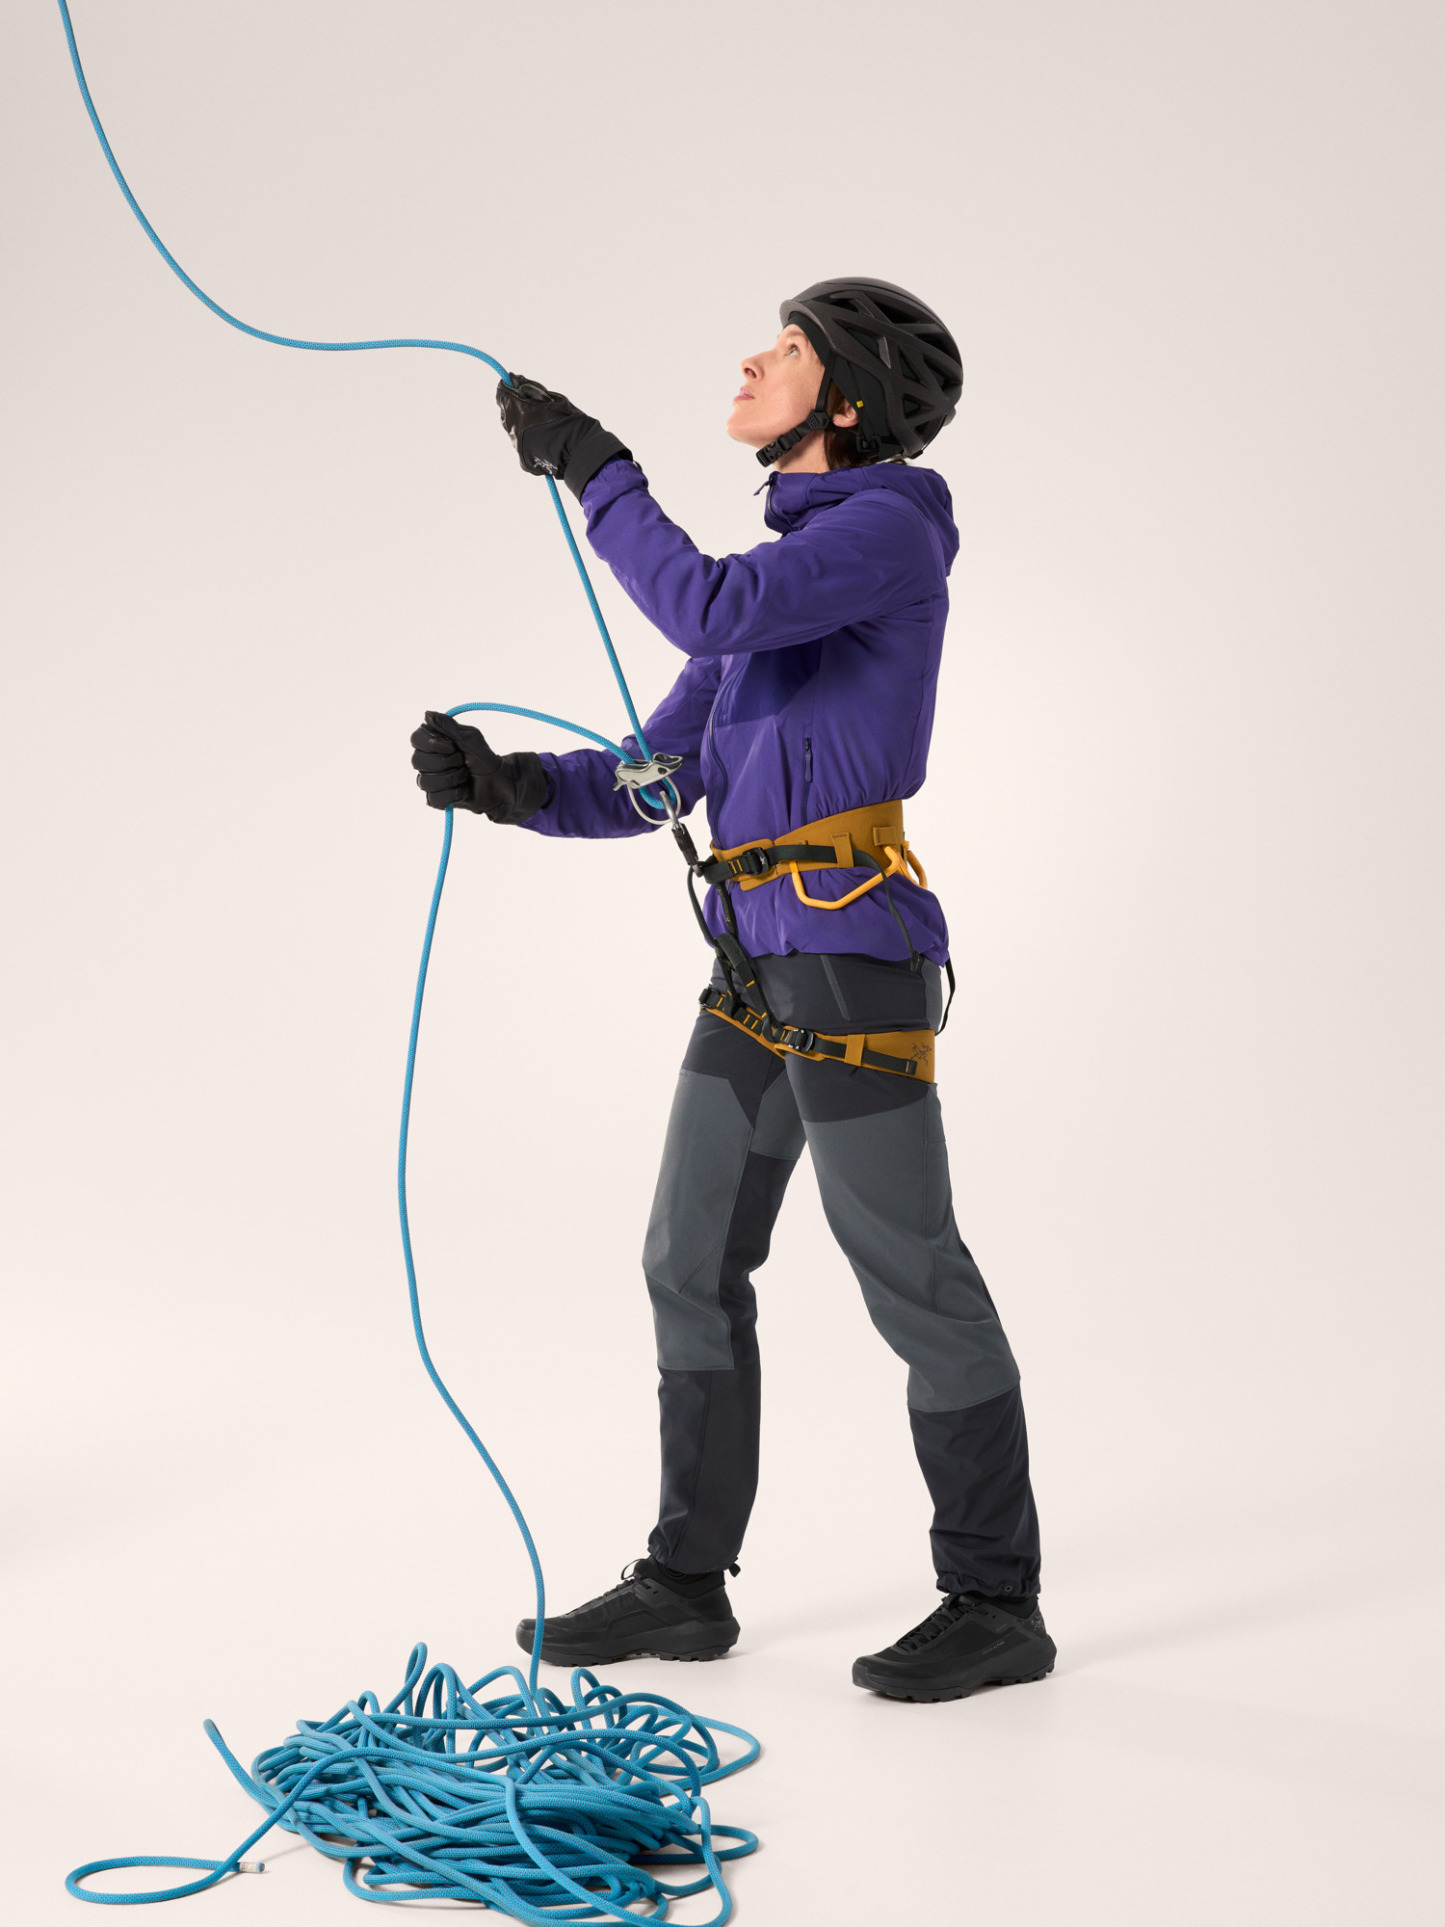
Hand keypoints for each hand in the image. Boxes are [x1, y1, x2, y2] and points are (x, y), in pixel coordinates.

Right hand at [409, 712, 547, 821]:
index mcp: (432, 742)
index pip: (416, 739)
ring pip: (425, 782)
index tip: (452, 746)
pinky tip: (463, 790)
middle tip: (462, 761)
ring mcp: (429, 780)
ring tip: (465, 776)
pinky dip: (454, 795)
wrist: (498, 782)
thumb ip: (449, 727)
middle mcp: (426, 761)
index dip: (432, 744)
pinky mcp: (436, 798)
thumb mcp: (470, 738)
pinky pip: (434, 799)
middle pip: (417, 761)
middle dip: (446, 762)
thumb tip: (427, 714)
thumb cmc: (484, 758)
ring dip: (452, 779)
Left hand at [496, 375, 630, 498]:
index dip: (507, 389)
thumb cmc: (572, 423)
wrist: (582, 454)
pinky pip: (522, 446)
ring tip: (542, 426)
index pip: (502, 394)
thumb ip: (531, 390)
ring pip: (512, 430)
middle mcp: (514, 429)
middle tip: (531, 406)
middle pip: (506, 413)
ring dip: (522, 425)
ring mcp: (518, 446)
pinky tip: (544, 441)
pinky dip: (529, 441)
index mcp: (521, 410)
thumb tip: (516, 381)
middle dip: (514, 407)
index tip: (513, 386)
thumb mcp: (554, 399)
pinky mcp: (523, 461)